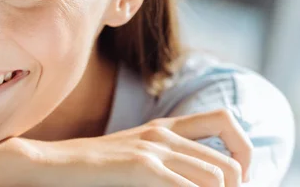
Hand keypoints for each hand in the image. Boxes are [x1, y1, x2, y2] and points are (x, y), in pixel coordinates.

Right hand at [30, 108, 252, 186]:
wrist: (55, 163)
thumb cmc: (93, 166)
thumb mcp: (135, 153)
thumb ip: (166, 157)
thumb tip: (203, 176)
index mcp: (165, 126)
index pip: (225, 121)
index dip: (244, 150)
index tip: (239, 179)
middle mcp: (164, 133)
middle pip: (229, 162)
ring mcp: (153, 149)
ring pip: (217, 177)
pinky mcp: (141, 168)